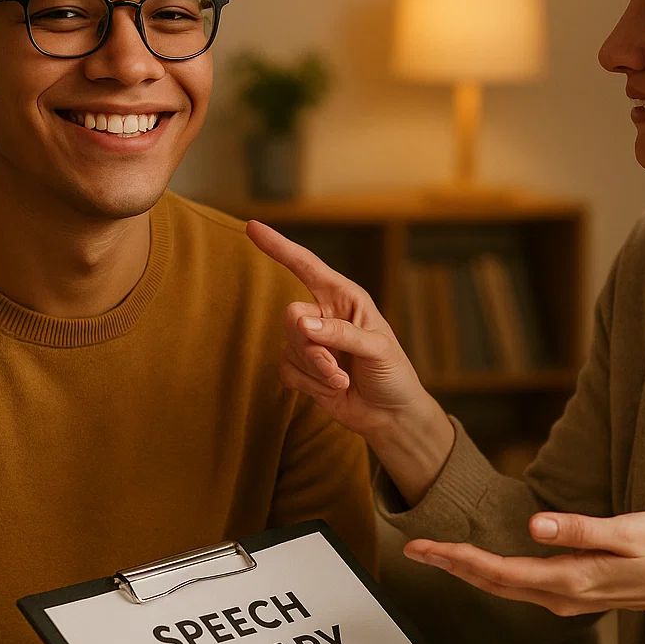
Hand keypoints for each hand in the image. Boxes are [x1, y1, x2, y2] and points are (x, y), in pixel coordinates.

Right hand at [246, 220, 454, 503]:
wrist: (390, 416)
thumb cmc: (393, 374)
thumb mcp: (377, 349)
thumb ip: (341, 334)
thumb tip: (303, 324)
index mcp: (344, 297)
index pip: (305, 265)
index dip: (278, 246)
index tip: (252, 227)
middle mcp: (324, 314)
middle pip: (291, 316)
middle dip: (311, 347)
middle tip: (336, 368)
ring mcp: (311, 342)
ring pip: (289, 347)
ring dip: (317, 370)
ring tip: (343, 381)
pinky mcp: (302, 369)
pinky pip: (286, 370)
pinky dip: (310, 384)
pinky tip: (333, 389)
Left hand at [405, 510, 644, 643]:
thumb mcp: (627, 533)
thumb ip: (580, 530)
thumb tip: (535, 526)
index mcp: (569, 578)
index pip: (500, 571)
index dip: (459, 559)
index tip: (427, 547)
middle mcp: (559, 595)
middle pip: (491, 582)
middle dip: (450, 565)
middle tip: (413, 549)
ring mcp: (561, 597)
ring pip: (501, 586)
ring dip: (465, 569)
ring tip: (433, 553)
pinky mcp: (566, 592)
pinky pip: (515, 585)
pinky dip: (487, 572)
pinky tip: (474, 562)